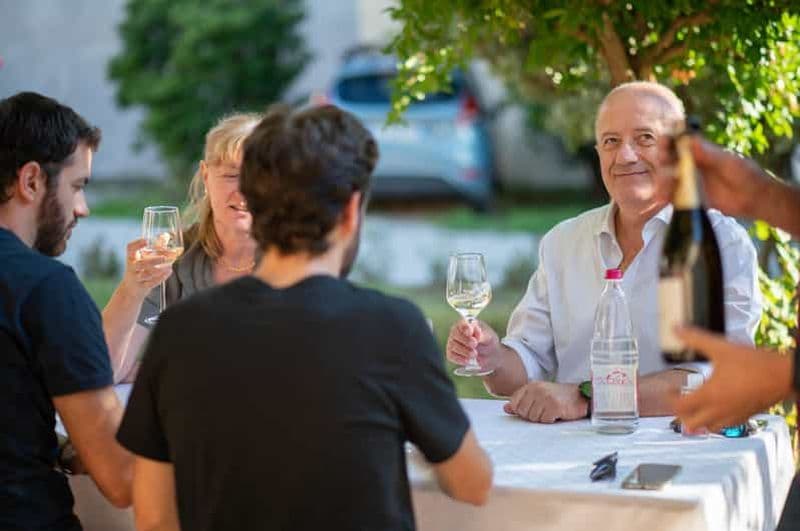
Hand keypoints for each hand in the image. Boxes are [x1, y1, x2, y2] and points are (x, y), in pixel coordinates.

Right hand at [120, 238, 172, 297]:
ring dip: (160, 270)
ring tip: (170, 265)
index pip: (130, 248)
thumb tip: (167, 235)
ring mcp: (137, 278)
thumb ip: (157, 246)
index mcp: (132, 256)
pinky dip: (161, 277)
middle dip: (154, 260)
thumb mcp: (146, 256)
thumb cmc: (141, 268)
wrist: (132, 289)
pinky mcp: (142, 287)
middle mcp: (132, 267)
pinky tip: (169, 271)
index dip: (137, 244)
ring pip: (147, 275)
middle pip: (140, 264)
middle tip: (165, 258)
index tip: (146, 240)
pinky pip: (151, 283)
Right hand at [446, 319, 501, 371]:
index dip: (465, 327)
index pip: (462, 323)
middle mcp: (456, 331)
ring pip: (453, 346)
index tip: (470, 332)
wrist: (489, 354)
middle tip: (475, 344)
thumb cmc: (487, 341)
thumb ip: (482, 334)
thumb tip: (475, 333)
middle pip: (455, 334)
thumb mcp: (489, 336)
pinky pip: (451, 356)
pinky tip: (468, 361)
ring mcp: (452, 342)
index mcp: (466, 323)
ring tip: (474, 354)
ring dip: (464, 351)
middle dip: (465, 340)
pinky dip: (459, 359)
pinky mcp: (451, 353)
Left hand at [503, 381, 588, 422]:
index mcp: (531, 386)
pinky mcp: (555, 406)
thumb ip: (522, 401)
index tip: (532, 410)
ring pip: (533, 418)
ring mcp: (546, 397)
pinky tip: (557, 414)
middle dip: (532, 416)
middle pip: (523, 412)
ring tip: (551, 412)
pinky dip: (551, 420)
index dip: (521, 410)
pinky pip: (545, 420)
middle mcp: (537, 389)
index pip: (514, 402)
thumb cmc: (560, 397)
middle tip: (544, 411)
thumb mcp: (539, 396)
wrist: (581, 396)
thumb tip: (506, 408)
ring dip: (542, 419)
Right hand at [658, 136, 770, 218]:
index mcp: (700, 152)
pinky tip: (663, 199)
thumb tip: (690, 139)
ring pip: (668, 178)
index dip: (669, 140)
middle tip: (664, 162)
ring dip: (662, 181)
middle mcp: (691, 165)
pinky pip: (673, 196)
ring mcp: (689, 182)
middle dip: (663, 160)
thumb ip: (709, 153)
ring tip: (664, 187)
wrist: (754, 198)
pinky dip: (665, 196)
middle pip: (669, 159)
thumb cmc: (745, 174)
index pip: (679, 142)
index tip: (665, 141)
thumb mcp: (728, 161)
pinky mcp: (689, 198)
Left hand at [672, 326, 793, 432]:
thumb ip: (696, 338)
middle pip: (690, 423)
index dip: (669, 398)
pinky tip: (718, 407)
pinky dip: (715, 420)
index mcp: (709, 395)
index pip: (679, 406)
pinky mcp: (745, 417)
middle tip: (680, 400)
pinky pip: (725, 426)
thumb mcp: (721, 348)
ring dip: (697, 419)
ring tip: (696, 404)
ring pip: (707, 428)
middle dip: (680, 413)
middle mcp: (718, 410)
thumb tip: (676, 329)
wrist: (784, 376)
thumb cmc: (754, 363)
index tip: (670, 389)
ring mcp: (733, 416)